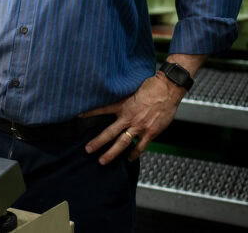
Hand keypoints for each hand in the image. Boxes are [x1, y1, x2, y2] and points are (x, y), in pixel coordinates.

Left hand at [81, 53, 203, 164]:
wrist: (168, 89)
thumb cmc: (152, 86)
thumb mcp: (133, 89)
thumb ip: (125, 98)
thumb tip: (117, 99)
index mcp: (124, 105)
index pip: (102, 110)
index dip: (90, 114)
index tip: (78, 118)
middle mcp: (129, 117)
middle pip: (109, 132)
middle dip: (97, 142)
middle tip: (88, 149)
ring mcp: (139, 126)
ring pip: (122, 143)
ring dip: (112, 153)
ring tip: (103, 160)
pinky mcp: (150, 132)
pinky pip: (140, 146)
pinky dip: (134, 153)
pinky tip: (129, 158)